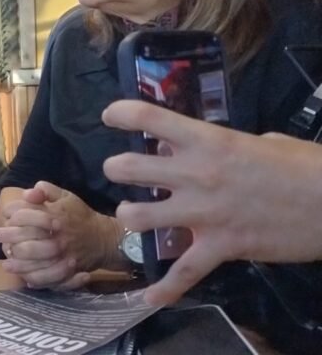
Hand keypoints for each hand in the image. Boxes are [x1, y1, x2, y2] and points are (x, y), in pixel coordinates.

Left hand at [0, 181, 120, 288]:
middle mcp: (57, 237)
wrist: (104, 238)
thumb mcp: (66, 196)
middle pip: (26, 241)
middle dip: (7, 238)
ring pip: (33, 262)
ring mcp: (62, 255)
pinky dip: (33, 278)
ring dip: (16, 263)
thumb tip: (28, 193)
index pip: (25, 215)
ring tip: (6, 262)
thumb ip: (46, 190)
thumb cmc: (80, 215)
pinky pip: (47, 278)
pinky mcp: (66, 270)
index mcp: (56, 216)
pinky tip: (24, 277)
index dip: (11, 214)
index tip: (6, 216)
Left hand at [103, 100, 321, 305]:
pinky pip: (184, 273)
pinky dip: (166, 289)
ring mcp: (205, 213)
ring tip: (132, 215)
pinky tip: (150, 297)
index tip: (110, 117)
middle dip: (116, 169)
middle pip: (129, 169)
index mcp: (209, 141)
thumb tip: (194, 149)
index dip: (121, 114)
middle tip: (120, 171)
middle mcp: (196, 174)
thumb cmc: (305, 166)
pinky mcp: (220, 247)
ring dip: (128, 216)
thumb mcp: (260, 142)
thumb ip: (220, 147)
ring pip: (139, 216)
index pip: (149, 118)